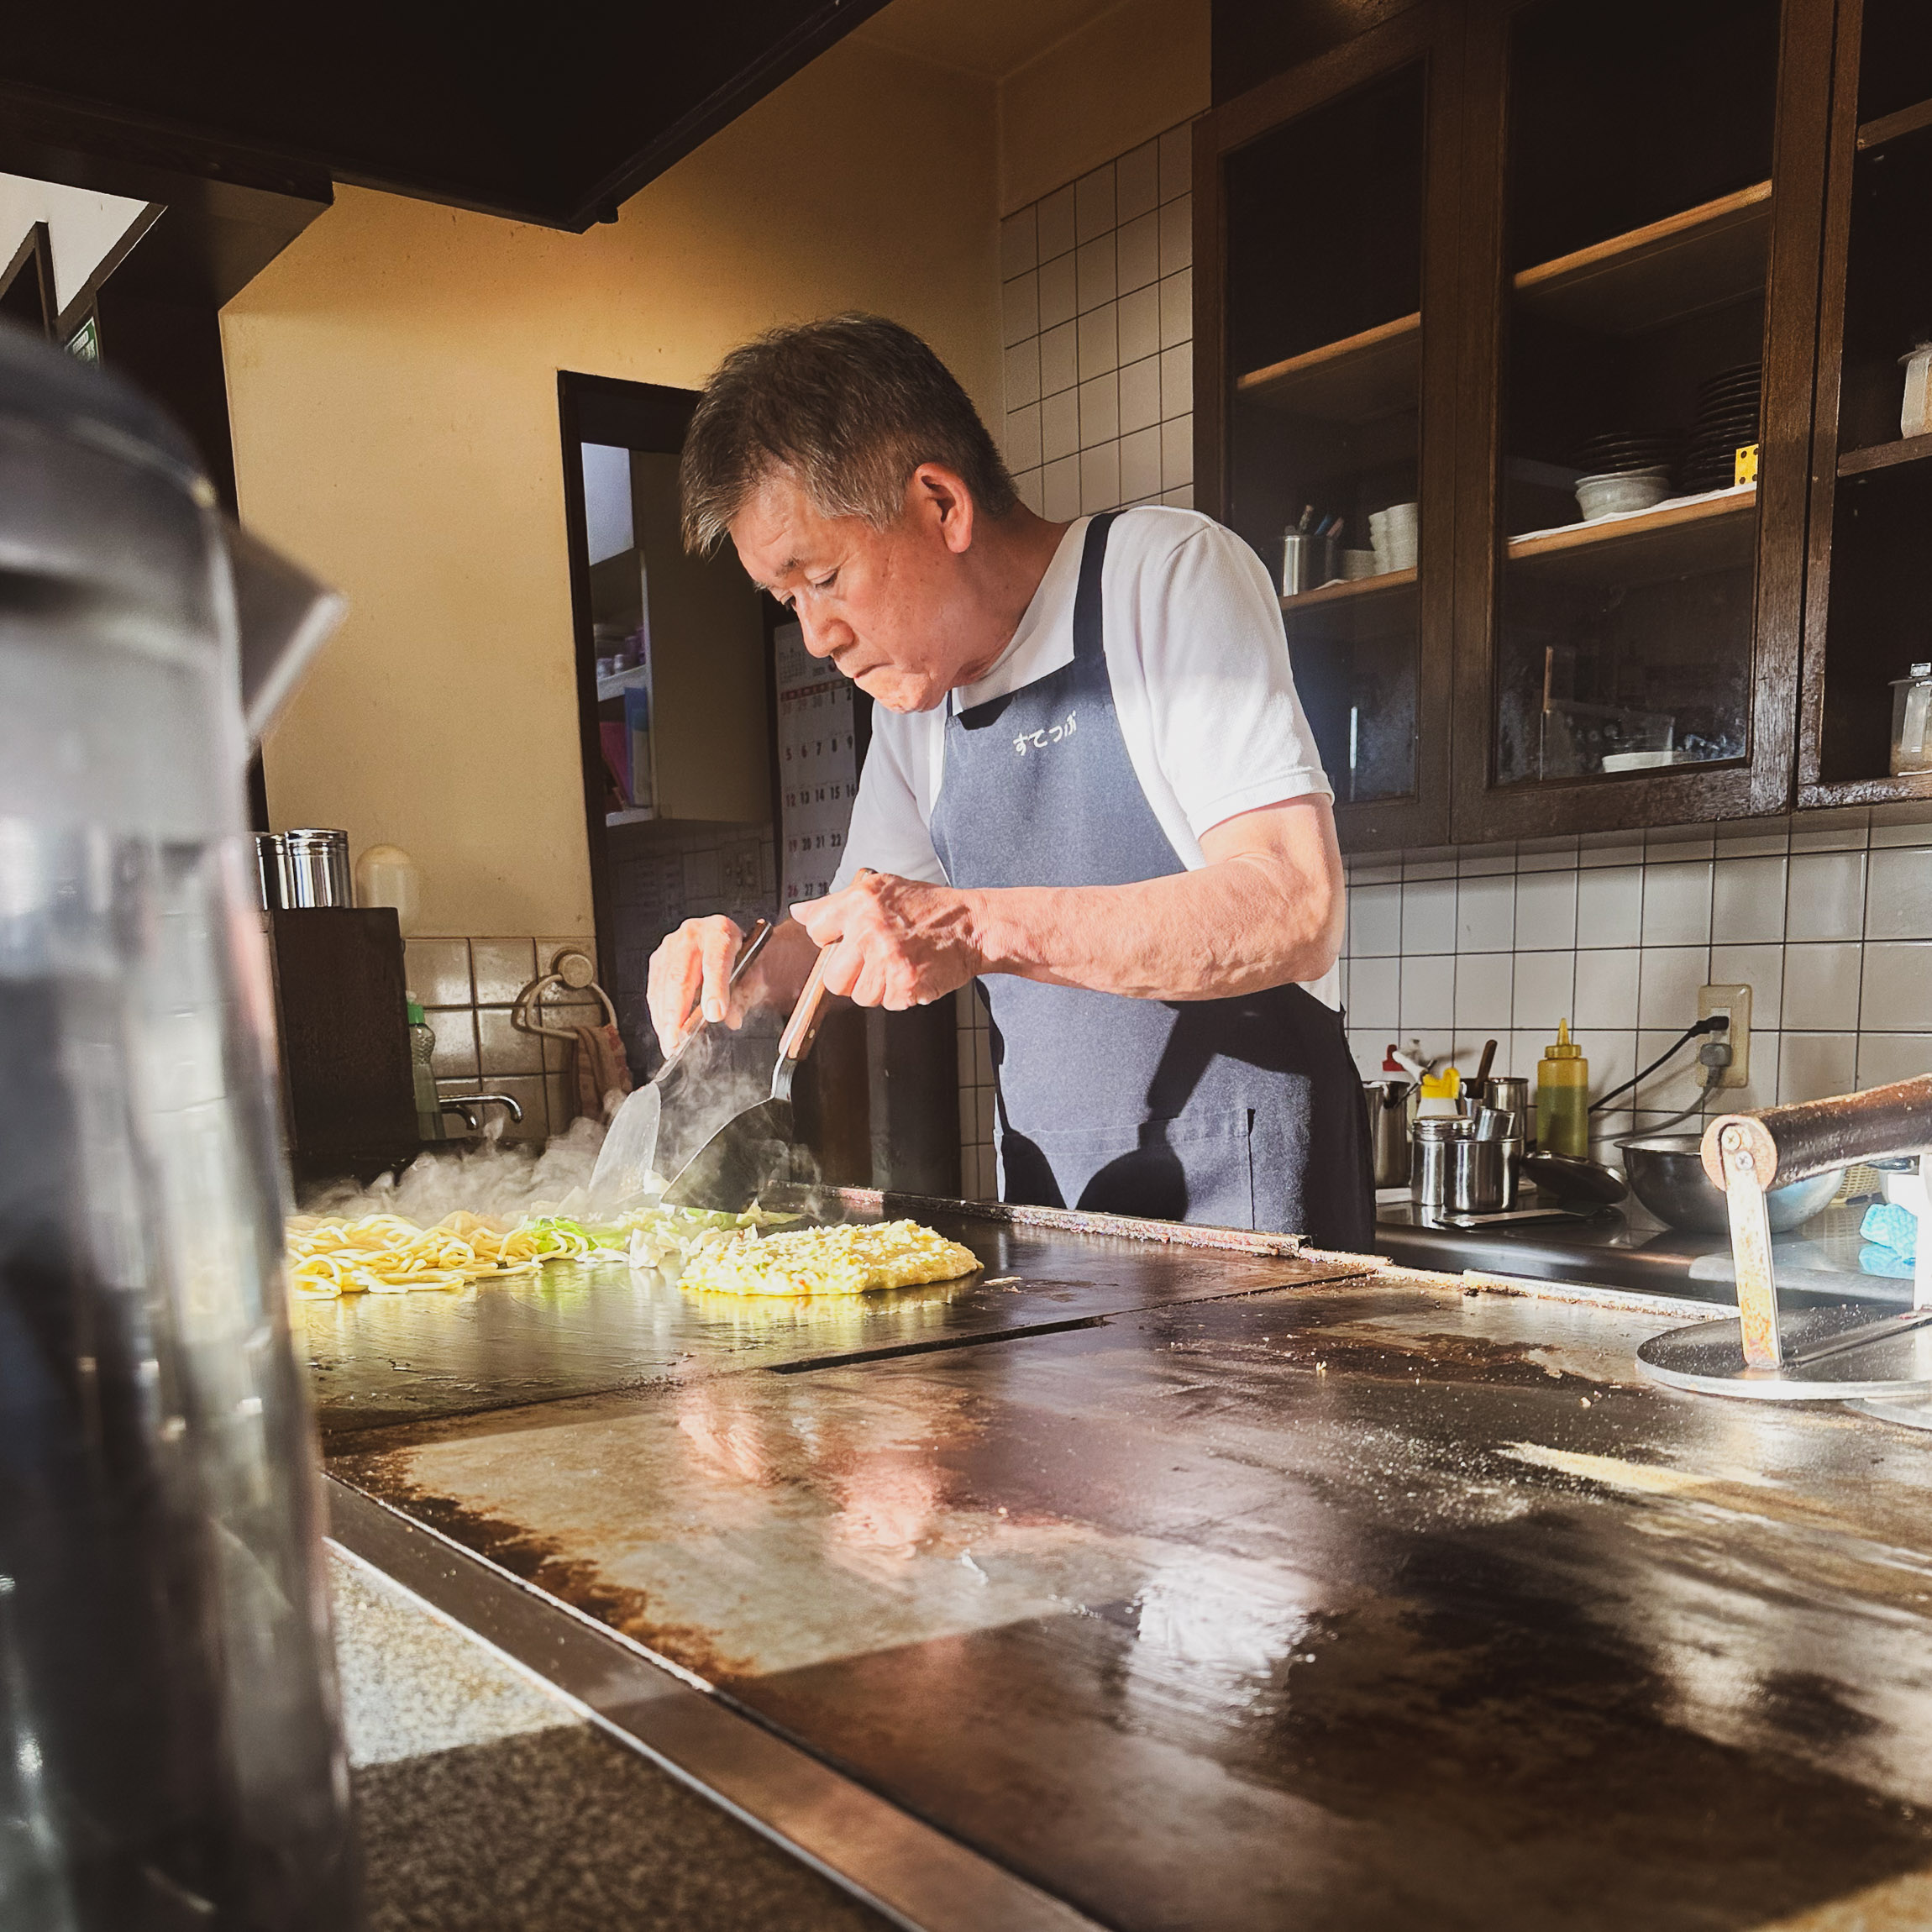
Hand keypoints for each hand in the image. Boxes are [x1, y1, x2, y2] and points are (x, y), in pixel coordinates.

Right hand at [646, 916, 745, 1054]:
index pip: (716, 960)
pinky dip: (658, 1015)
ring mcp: (671, 946)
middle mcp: (692, 934)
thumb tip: (732, 1019)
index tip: (715, 1015)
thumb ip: (745, 994)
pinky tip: (664, 1033)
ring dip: (663, 1019)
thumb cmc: (743, 956)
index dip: (714, 989)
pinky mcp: (659, 959)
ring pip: (662, 985)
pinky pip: (654, 990)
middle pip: (680, 975)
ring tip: (670, 1044)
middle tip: (678, 1040)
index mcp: (721, 931)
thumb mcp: (755, 972)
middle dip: (677, 1012)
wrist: (731, 942)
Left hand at [791, 873, 982, 1010]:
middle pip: (832, 976)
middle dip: (850, 974)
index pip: (816, 931)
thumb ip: (837, 903)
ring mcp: (887, 959)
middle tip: (874, 960)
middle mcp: (870, 929)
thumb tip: (799, 912)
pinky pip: (886, 1004)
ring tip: (896, 965)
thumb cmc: (929, 908)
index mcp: (861, 902)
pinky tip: (911, 973)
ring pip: (859, 995)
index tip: (849, 940)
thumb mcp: (881, 889)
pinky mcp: (904, 984)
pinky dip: (899, 994)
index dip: (832, 939)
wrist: (972, 925)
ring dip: (876, 987)